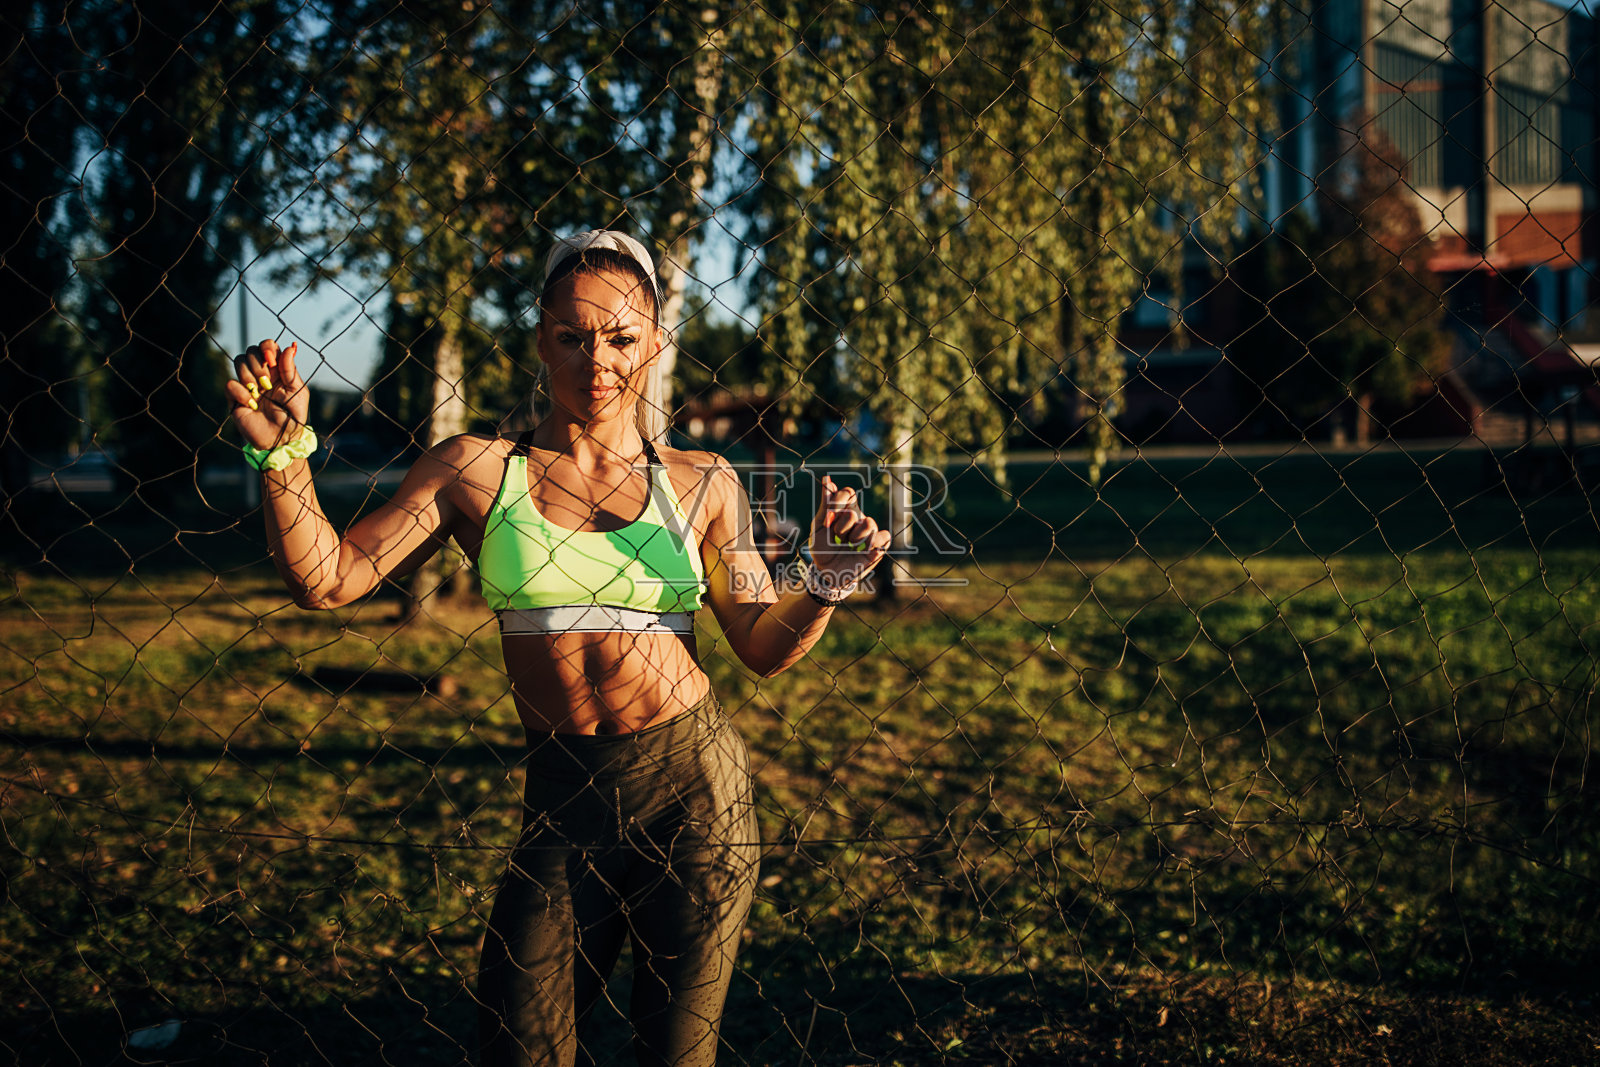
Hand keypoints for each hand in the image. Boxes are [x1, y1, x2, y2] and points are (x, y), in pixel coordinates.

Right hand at [227, 339, 308, 449]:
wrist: (281, 440)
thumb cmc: (293, 417)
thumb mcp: (297, 392)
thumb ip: (290, 370)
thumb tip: (290, 346)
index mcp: (277, 370)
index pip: (267, 346)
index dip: (267, 347)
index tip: (272, 361)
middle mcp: (261, 374)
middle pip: (250, 350)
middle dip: (258, 363)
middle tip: (267, 383)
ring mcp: (247, 384)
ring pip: (238, 362)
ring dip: (249, 376)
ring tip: (260, 393)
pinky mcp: (235, 398)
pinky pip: (230, 384)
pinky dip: (241, 393)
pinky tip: (251, 404)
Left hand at [808, 475, 890, 589]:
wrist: (827, 573)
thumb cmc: (822, 549)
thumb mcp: (819, 526)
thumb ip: (825, 505)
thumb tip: (827, 479)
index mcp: (845, 511)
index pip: (848, 493)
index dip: (838, 501)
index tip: (829, 517)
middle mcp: (859, 519)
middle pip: (854, 510)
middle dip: (841, 525)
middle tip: (837, 536)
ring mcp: (869, 532)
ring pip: (869, 523)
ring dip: (855, 537)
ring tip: (849, 545)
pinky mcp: (878, 547)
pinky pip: (884, 537)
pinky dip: (873, 543)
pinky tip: (863, 549)